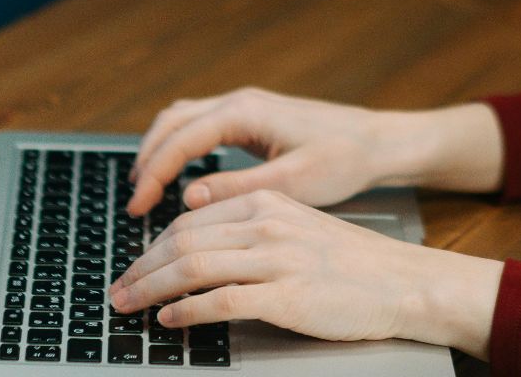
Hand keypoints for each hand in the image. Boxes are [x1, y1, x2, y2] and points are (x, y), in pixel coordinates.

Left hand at [108, 188, 502, 355]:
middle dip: (140, 267)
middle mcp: (267, 223)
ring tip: (130, 306)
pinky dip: (187, 310)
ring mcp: (277, 258)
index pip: (190, 218)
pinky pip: (221, 300)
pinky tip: (171, 319)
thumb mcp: (296, 228)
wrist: (402, 282)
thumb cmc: (351, 263)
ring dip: (151, 288)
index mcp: (266, 201)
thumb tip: (197, 251)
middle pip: (182, 239)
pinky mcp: (286, 294)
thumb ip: (249, 231)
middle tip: (117, 291)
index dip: (152, 246)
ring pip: (193, 266)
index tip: (133, 267)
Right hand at [124, 86, 410, 217]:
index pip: (181, 140)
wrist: (378, 141)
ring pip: (183, 118)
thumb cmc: (343, 159)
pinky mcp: (253, 117)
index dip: (153, 174)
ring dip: (160, 148)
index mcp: (246, 112)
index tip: (138, 206)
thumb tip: (188, 198)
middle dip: (148, 159)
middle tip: (135, 201)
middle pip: (172, 122)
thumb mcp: (292, 182)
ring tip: (146, 187)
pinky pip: (201, 123)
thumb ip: (238, 188)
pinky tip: (178, 171)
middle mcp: (241, 101)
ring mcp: (246, 106)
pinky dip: (180, 144)